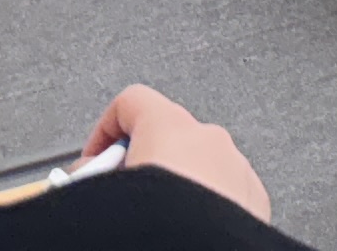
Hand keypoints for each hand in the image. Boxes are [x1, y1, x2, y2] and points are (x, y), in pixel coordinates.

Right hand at [82, 87, 270, 220]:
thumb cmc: (155, 228)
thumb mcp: (97, 198)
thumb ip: (86, 177)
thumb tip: (82, 177)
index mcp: (170, 127)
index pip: (130, 103)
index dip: (102, 135)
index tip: (90, 166)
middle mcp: (209, 140)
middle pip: (163, 138)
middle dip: (138, 165)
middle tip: (116, 202)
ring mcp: (236, 168)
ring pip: (195, 165)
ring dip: (172, 187)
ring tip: (150, 222)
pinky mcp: (254, 201)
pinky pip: (221, 191)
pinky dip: (203, 206)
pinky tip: (182, 232)